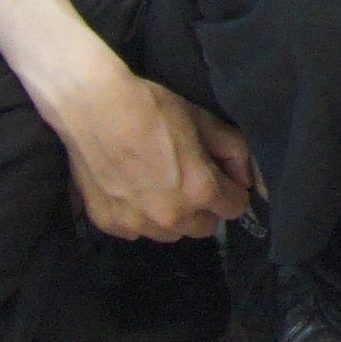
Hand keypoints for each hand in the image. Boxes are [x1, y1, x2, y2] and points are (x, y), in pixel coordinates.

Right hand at [44, 49, 254, 240]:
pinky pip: (136, 230)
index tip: (223, 181)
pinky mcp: (109, 224)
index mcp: (200, 191)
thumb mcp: (202, 120)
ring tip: (159, 186)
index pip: (234, 209)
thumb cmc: (153, 108)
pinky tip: (131, 189)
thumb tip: (246, 177)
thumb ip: (233, 150)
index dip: (232, 192)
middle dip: (204, 208)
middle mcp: (171, 217)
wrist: (94, 108)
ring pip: (169, 233)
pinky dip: (139, 216)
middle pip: (203, 227)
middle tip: (190, 182)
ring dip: (172, 217)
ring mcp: (137, 224)